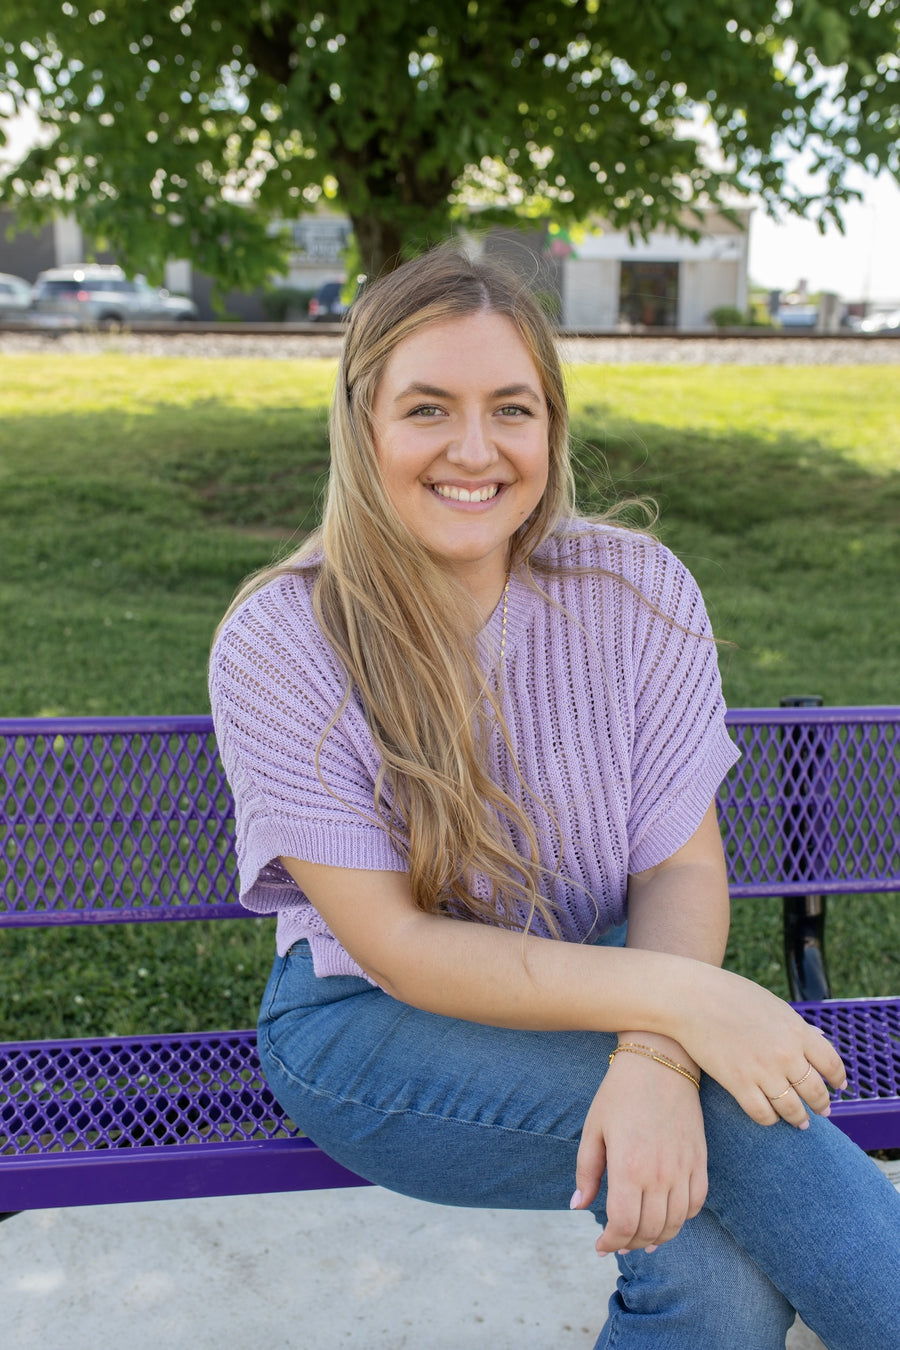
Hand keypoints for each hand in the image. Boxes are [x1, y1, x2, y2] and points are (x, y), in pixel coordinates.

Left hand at [572, 1034, 707, 1255]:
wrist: (660, 1060)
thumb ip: (586, 1172)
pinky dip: (682, 1219)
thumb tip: (578, 1207)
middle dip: (630, 1243)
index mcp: (629, 1166)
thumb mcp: (594, 1128)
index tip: (600, 1245)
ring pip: (675, 1222)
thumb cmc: (620, 1093)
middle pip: (650, 1229)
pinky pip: (696, 1203)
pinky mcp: (700, 1160)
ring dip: (657, 1237)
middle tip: (617, 1243)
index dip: (610, 1242)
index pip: (623, 1224)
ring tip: (641, 1239)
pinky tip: (667, 1218)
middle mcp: (660, 1173)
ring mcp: (683, 1168)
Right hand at [674, 965, 845, 1129]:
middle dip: (822, 1104)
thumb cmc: (730, 995)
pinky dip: (771, 1119)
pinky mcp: (738, 1084)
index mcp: (797, 1030)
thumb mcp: (772, 1004)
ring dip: (799, 1118)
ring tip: (800, 1122)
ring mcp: (763, 1071)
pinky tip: (771, 1117)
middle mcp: (786, 1054)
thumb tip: (819, 1038)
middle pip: (815, 1091)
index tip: (838, 1087)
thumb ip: (796, 1026)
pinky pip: (763, 1114)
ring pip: (792, 1108)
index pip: (831, 1064)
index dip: (838, 1079)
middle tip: (823, 1110)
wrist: (691, 998)